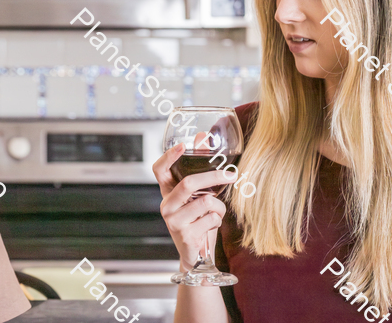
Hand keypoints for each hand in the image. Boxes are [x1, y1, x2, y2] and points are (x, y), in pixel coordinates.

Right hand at [152, 144, 236, 270]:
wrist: (196, 256)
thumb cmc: (197, 221)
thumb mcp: (198, 195)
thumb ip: (200, 169)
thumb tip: (202, 136)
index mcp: (167, 192)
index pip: (159, 170)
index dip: (169, 156)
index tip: (183, 145)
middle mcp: (166, 205)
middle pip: (188, 183)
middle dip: (213, 177)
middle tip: (231, 175)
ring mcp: (173, 220)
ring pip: (206, 202)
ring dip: (219, 207)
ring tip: (215, 214)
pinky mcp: (185, 234)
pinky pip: (212, 218)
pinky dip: (218, 220)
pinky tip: (211, 227)